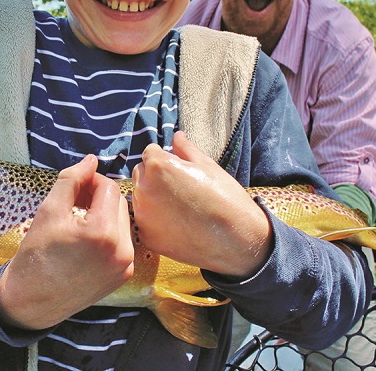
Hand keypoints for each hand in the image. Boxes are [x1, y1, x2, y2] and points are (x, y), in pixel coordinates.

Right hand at [0, 155, 134, 329]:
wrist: (32, 300)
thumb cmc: (37, 254)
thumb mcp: (49, 210)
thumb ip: (71, 180)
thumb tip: (91, 160)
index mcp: (103, 233)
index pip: (108, 188)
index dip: (91, 180)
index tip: (75, 185)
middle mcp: (121, 250)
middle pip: (119, 203)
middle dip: (98, 196)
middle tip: (74, 201)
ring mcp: (125, 265)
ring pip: (123, 221)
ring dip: (104, 213)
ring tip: (79, 219)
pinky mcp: (124, 275)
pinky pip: (123, 242)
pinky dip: (108, 234)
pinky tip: (86, 239)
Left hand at [131, 131, 271, 278]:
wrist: (236, 240)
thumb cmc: (225, 198)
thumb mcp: (208, 166)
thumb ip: (186, 149)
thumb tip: (176, 135)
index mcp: (158, 166)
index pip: (149, 153)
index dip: (165, 159)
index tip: (179, 170)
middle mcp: (144, 189)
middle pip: (140, 174)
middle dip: (155, 176)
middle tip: (180, 189)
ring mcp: (143, 215)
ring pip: (140, 198)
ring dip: (153, 198)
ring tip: (180, 208)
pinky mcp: (145, 236)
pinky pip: (143, 221)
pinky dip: (155, 221)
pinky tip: (177, 225)